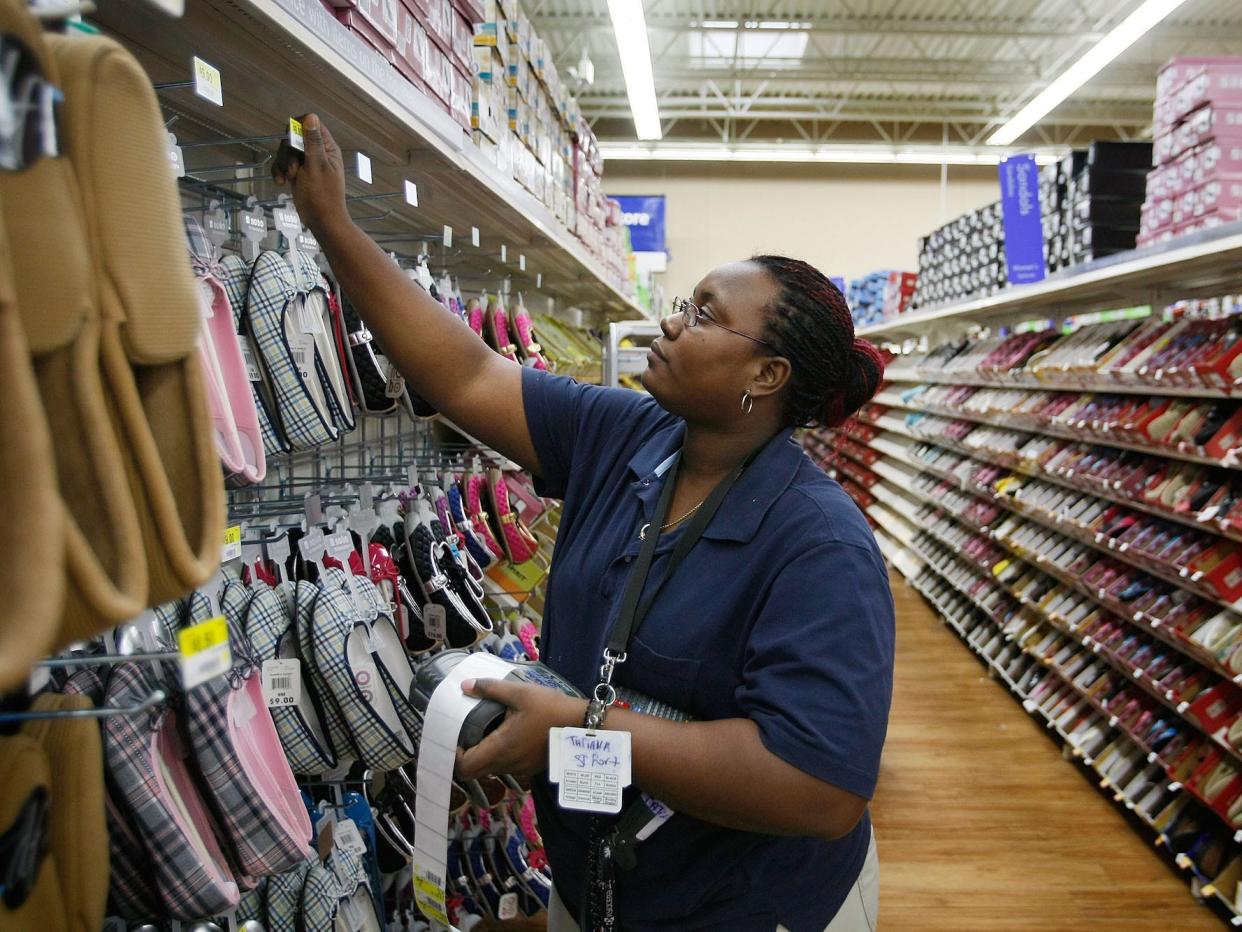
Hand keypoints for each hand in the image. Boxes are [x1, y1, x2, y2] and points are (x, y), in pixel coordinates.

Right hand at [271, 113, 348, 235]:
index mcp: (327, 148)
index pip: (311, 124)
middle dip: (288, 153)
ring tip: (287, 179)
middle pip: (294, 138)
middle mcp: (317, 153)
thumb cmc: (323, 195)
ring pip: (286, 152)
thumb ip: (313, 141)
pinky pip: (282, 165)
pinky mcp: (297, 173)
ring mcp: (306, 163)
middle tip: (293, 170)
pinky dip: (279, 172)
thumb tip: (312, 116)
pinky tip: (280, 183)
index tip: (290, 139)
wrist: (322, 221)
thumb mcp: (316, 165)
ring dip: (282, 164)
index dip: (298, 127)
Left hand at [455, 678, 585, 780]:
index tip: (456, 737)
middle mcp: (507, 764)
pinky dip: (500, 756)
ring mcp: (520, 769)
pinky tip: (508, 736)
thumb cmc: (550, 708)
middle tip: (468, 734)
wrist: (581, 725)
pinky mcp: (531, 768)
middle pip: (475, 771)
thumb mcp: (520, 693)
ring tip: (487, 732)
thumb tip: (465, 686)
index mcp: (500, 748)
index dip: (454, 755)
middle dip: (466, 756)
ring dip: (484, 756)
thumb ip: (491, 689)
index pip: (465, 767)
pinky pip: (507, 767)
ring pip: (491, 770)